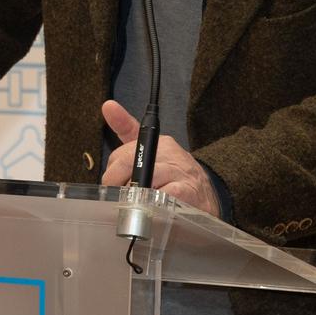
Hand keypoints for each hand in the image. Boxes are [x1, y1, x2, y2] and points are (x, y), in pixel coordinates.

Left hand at [100, 100, 220, 216]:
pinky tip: (151, 209)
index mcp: (158, 143)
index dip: (112, 173)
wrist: (207, 197)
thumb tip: (108, 106)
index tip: (112, 184)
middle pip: (128, 164)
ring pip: (141, 181)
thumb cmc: (175, 175)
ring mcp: (179, 172)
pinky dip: (150, 205)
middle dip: (116, 185)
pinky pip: (159, 196)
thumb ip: (128, 129)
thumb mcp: (151, 149)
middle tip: (118, 198)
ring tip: (135, 205)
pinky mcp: (186, 192)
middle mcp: (169, 153)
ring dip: (133, 197)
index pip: (122, 153)